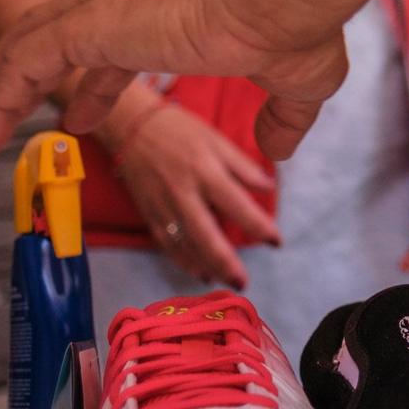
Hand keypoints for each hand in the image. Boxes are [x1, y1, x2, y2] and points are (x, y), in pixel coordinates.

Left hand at [0, 0, 350, 162]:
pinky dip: (2, 90)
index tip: (76, 112)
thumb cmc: (291, 26)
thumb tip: (280, 150)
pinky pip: (28, 59)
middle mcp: (134, 4)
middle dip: (24, 66)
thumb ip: (283, 117)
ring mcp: (110, 11)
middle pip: (60, 32)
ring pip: (34, 41)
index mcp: (173, 13)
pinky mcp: (93, 23)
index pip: (115, 46)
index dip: (94, 83)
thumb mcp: (295, 83)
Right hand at [109, 102, 279, 287]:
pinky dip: (182, 261)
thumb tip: (269, 188)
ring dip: (205, 267)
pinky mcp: (148, 213)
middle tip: (244, 282)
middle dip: (226, 262)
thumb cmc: (181, 130)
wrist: (132, 126)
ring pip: (184, 245)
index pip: (237, 204)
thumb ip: (243, 166)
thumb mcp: (216, 139)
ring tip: (225, 282)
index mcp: (205, 170)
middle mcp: (183, 192)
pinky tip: (198, 272)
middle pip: (206, 235)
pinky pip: (165, 244)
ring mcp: (162, 206)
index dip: (258, 226)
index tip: (277, 242)